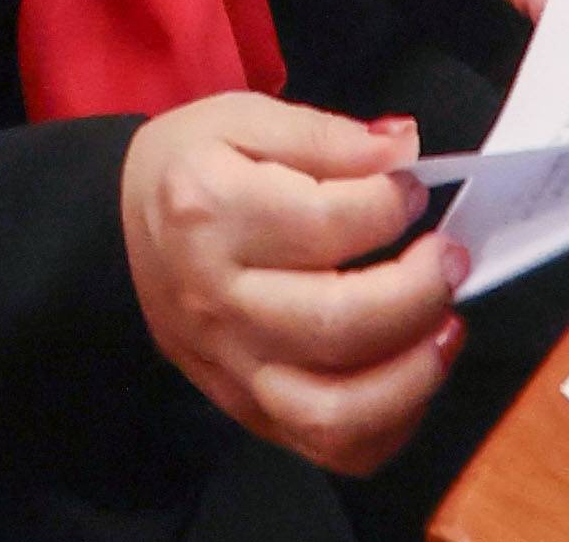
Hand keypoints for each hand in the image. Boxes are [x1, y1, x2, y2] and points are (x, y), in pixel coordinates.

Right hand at [117, 99, 465, 471]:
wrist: (118, 233)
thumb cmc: (190, 166)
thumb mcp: (243, 118)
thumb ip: (326, 135)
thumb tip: (404, 149)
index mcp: (209, 214)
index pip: (325, 223)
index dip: (391, 202)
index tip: (413, 185)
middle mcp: (219, 304)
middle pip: (337, 324)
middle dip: (418, 291)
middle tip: (451, 255)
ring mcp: (233, 371)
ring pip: (334, 412)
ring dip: (412, 376)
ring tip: (446, 327)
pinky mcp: (249, 412)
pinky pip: (330, 449)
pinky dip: (388, 427)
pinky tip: (414, 376)